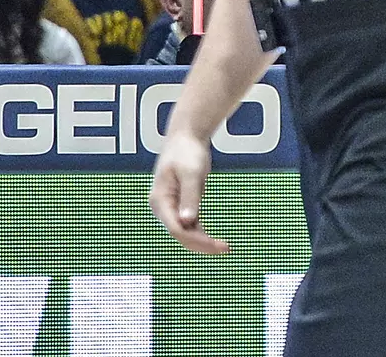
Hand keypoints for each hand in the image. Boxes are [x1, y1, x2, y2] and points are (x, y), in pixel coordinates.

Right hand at [149, 130, 228, 253]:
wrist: (187, 137)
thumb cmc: (187, 151)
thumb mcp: (191, 173)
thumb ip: (190, 197)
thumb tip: (187, 221)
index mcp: (160, 200)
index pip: (176, 229)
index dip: (196, 240)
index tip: (217, 244)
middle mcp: (162, 207)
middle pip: (180, 234)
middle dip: (201, 244)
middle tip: (226, 248)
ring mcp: (170, 207)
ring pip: (185, 233)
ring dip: (202, 242)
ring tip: (224, 247)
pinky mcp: (179, 205)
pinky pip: (189, 226)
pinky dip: (201, 234)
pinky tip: (216, 240)